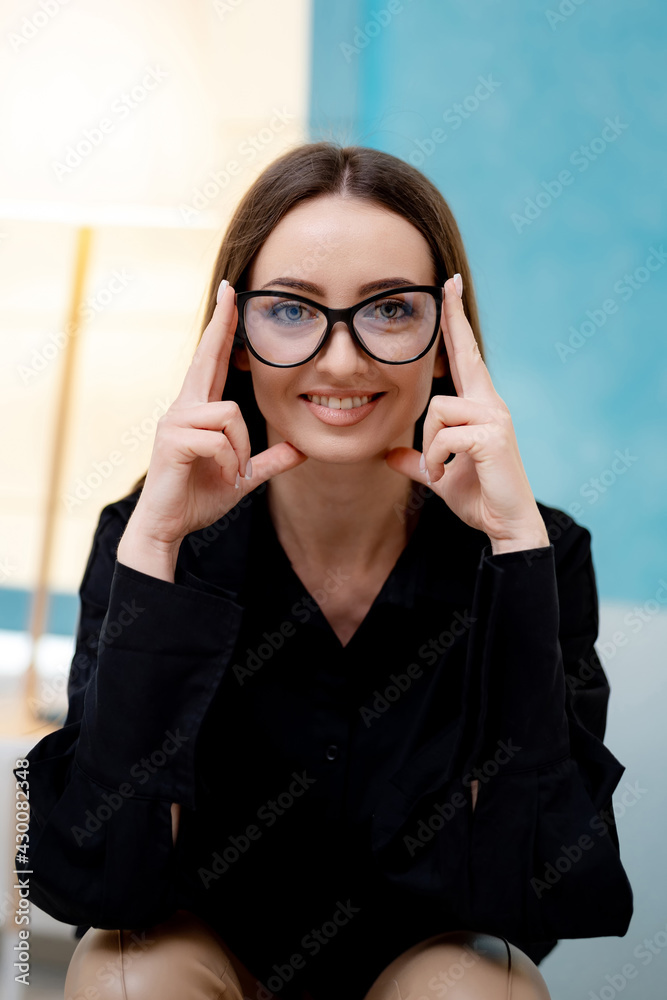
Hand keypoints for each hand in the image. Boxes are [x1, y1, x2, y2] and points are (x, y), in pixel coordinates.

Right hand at [126, 279, 307, 550]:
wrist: (167, 526)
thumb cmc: (198, 498)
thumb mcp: (241, 477)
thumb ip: (267, 461)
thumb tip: (300, 449)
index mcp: (198, 411)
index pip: (211, 361)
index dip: (220, 329)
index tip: (229, 296)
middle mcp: (183, 408)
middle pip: (205, 358)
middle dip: (220, 324)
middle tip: (231, 289)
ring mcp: (174, 421)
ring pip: (230, 415)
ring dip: (241, 449)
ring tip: (232, 473)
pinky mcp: (172, 440)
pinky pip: (218, 440)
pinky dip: (229, 462)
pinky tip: (222, 476)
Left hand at [384, 276, 549, 553]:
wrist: (507, 524)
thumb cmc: (478, 496)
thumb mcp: (440, 475)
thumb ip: (418, 461)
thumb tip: (391, 454)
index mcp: (479, 406)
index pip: (465, 357)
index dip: (456, 324)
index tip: (450, 289)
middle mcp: (491, 404)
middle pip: (465, 356)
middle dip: (455, 318)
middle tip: (448, 281)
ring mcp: (495, 418)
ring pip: (437, 410)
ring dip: (429, 447)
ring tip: (440, 471)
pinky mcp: (493, 437)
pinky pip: (445, 436)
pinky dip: (438, 460)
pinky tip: (446, 476)